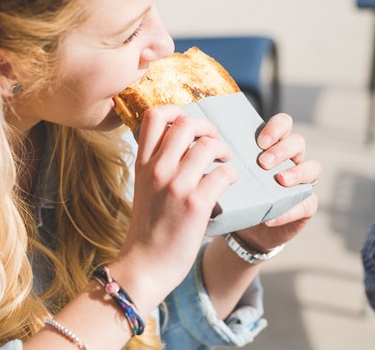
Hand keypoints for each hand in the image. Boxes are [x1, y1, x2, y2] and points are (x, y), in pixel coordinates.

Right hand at [111, 106, 237, 309]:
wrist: (146, 263)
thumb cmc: (149, 226)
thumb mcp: (144, 187)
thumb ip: (156, 162)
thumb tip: (178, 140)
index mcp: (143, 163)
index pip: (154, 116)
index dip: (176, 111)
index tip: (188, 126)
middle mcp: (157, 169)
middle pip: (186, 122)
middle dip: (207, 127)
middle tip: (213, 142)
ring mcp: (176, 185)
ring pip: (209, 145)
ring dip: (223, 150)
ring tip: (225, 162)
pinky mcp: (196, 204)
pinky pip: (223, 173)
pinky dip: (231, 175)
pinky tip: (229, 183)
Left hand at [236, 113, 320, 252]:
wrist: (242, 228)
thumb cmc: (234, 193)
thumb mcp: (228, 174)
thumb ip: (223, 159)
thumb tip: (200, 145)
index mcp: (272, 145)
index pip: (283, 123)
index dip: (276, 127)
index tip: (259, 141)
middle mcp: (290, 159)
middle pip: (298, 141)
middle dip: (282, 149)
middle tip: (263, 161)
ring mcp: (302, 180)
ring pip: (313, 167)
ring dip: (297, 172)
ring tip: (279, 180)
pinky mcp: (306, 204)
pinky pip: (307, 203)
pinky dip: (289, 210)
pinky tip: (271, 217)